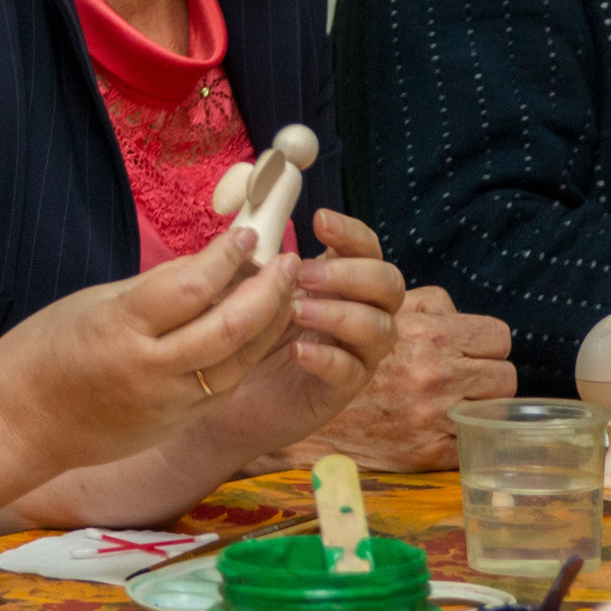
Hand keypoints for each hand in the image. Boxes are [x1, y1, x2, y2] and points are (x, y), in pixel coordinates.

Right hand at [0, 227, 295, 469]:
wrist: (22, 422)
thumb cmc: (46, 352)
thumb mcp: (93, 303)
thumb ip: (154, 288)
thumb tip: (209, 264)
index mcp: (119, 328)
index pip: (192, 286)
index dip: (227, 256)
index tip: (247, 235)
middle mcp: (149, 368)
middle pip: (230, 327)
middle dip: (268, 290)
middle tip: (287, 261)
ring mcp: (167, 402)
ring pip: (240, 360)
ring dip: (272, 324)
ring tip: (286, 293)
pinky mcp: (178, 424)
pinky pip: (226, 386)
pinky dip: (248, 355)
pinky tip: (260, 331)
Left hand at [194, 208, 405, 468]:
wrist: (221, 391)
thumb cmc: (240, 330)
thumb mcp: (245, 290)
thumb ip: (258, 263)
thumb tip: (251, 229)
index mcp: (340, 281)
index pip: (366, 249)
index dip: (351, 233)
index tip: (318, 220)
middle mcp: (359, 313)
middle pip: (389, 285)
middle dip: (350, 274)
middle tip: (303, 275)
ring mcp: (356, 352)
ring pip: (380, 329)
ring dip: (339, 314)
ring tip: (297, 312)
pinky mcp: (341, 390)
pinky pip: (353, 371)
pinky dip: (329, 358)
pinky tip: (299, 351)